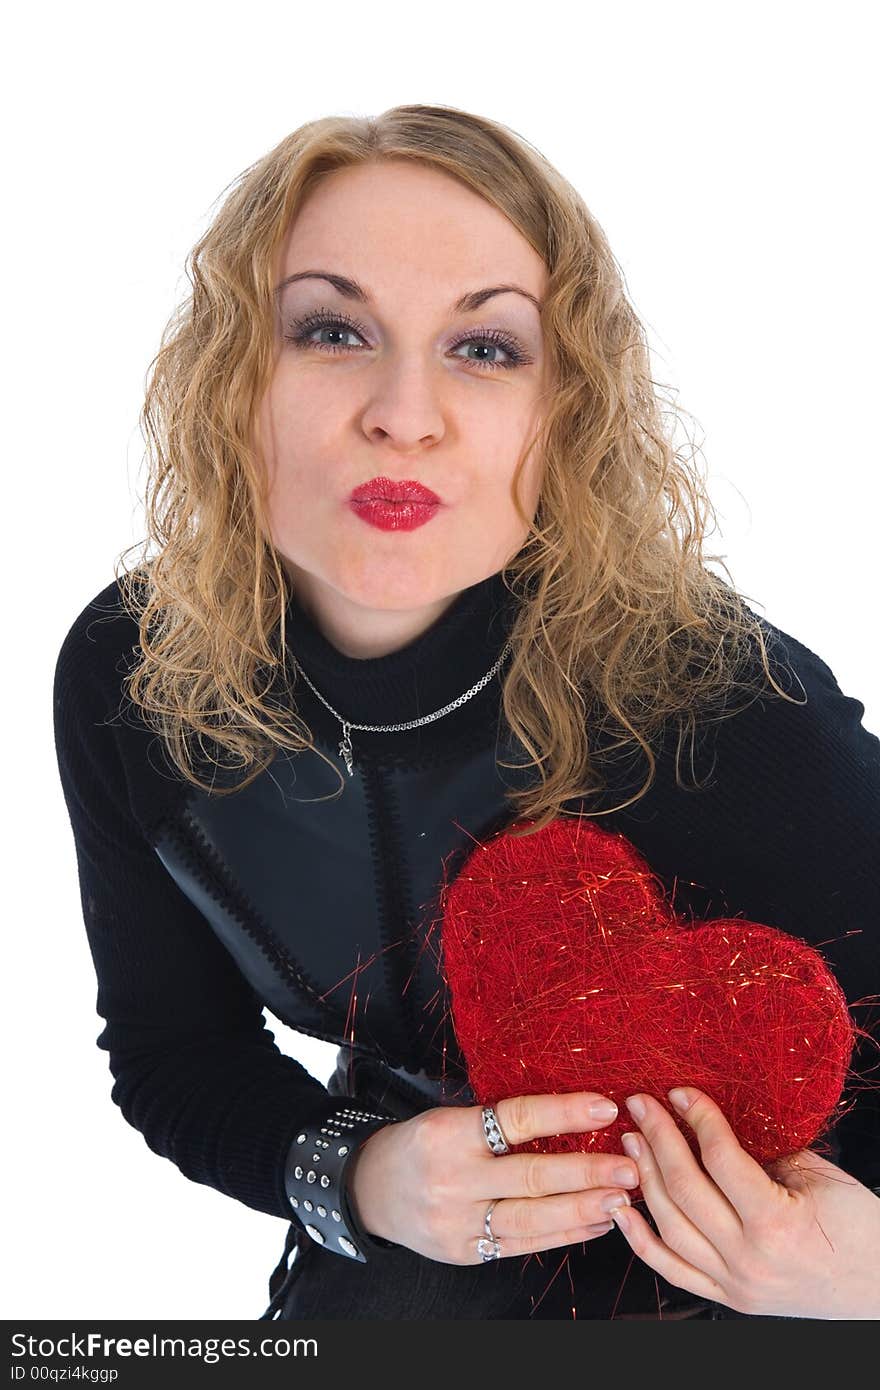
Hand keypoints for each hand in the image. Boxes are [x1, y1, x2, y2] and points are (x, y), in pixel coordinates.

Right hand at [347, 1090, 640, 1263]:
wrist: (371, 1191)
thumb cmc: (422, 1144)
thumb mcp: (450, 1118)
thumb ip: (499, 1122)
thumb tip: (574, 1114)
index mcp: (449, 1133)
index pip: (515, 1119)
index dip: (564, 1113)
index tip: (606, 1108)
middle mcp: (452, 1180)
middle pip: (531, 1176)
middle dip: (587, 1173)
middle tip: (630, 1168)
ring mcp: (459, 1222)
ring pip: (533, 1218)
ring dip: (584, 1209)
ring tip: (622, 1199)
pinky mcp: (467, 1251)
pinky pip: (524, 1243)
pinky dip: (565, 1234)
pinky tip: (596, 1222)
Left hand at [608, 1085, 879, 1318]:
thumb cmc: (859, 1225)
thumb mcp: (816, 1176)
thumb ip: (764, 1151)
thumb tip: (713, 1120)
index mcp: (776, 1224)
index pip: (721, 1159)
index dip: (698, 1117)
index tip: (680, 1090)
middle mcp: (749, 1260)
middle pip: (686, 1189)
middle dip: (658, 1138)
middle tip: (640, 1104)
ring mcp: (736, 1285)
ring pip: (671, 1228)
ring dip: (645, 1179)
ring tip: (631, 1141)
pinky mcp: (729, 1298)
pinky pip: (672, 1270)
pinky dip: (641, 1240)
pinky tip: (621, 1208)